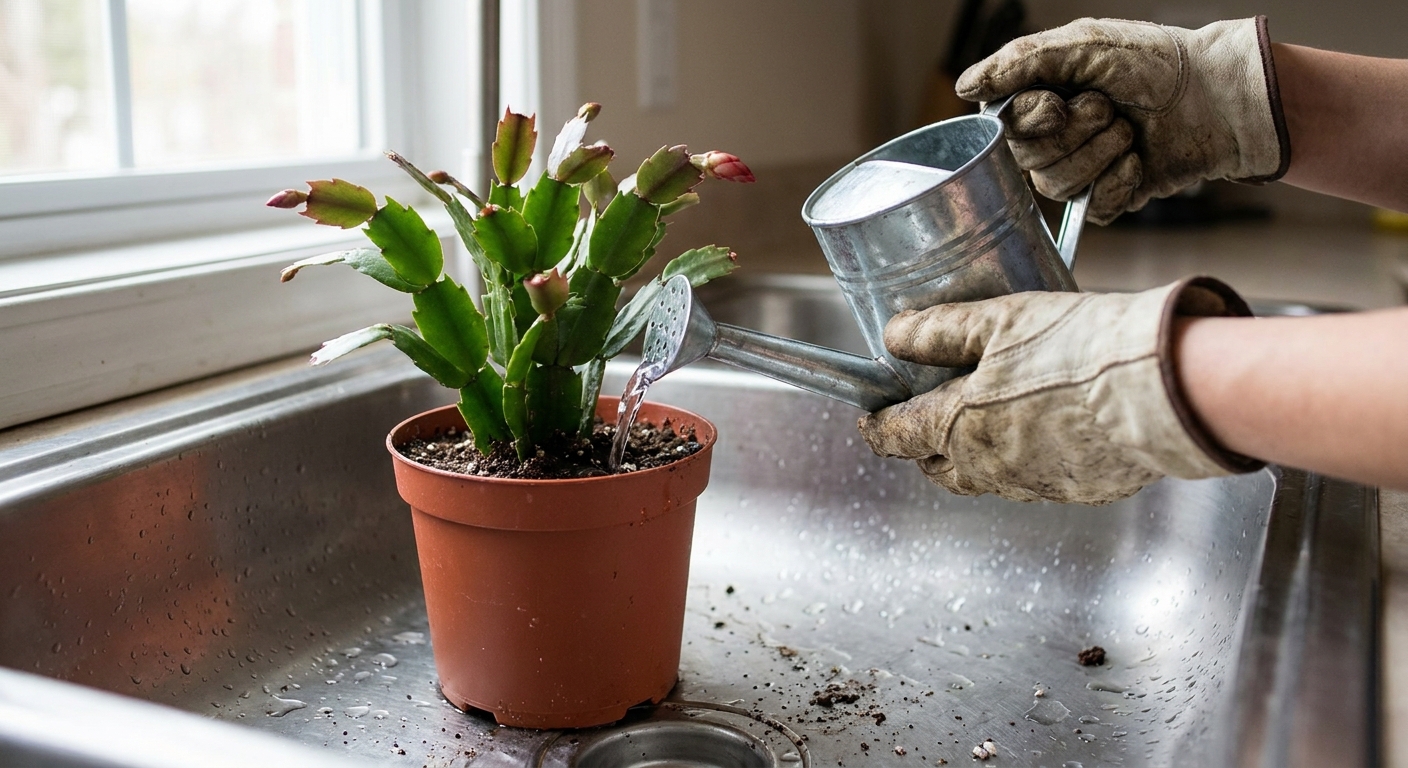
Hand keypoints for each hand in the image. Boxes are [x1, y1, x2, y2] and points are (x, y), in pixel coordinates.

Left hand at [857, 281, 1261, 504]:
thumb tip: (894, 336)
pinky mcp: (1079, 490)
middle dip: (924, 445)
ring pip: (986, 478)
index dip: (877, 426)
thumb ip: (938, 330)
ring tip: (986, 420)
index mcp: (959, 428)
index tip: (870, 418)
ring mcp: (1035, 485)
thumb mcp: (997, 321)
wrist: (1165, 389)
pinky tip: (1043, 428)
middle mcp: (989, 468)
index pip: (898, 436)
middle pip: (937, 466)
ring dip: (974, 455)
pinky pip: (1035, 480)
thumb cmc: (1079, 349)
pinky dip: (1025, 459)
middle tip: (927, 416)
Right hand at [957, 17, 1290, 224]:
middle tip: (1110, 108)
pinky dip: (1119, 182)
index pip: (1001, 127)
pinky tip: (1139, 162)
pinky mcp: (1109, 197)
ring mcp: (1080, 169)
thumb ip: (1020, 62)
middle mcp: (1052, 136)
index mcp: (1040, 98)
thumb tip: (964, 87)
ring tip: (1130, 132)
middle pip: (1027, 159)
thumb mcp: (1083, 44)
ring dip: (1100, 153)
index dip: (1030, 120)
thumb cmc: (1154, 62)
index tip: (1061, 102)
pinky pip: (1091, 208)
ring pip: (1056, 186)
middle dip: (1075, 133)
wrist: (1216, 97)